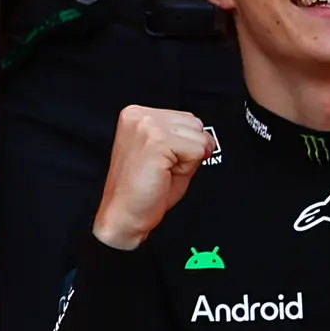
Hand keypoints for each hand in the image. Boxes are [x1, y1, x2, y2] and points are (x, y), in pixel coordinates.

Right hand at [90, 104, 213, 250]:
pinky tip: (165, 174)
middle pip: (195, 124)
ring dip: (188, 159)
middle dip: (189, 149)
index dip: (185, 144)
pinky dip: (188, 168)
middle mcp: (139, 116)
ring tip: (163, 171)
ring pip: (199, 136)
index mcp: (136, 115)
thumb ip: (181, 136)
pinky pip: (197, 150)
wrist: (123, 216)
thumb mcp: (164, 153)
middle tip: (164, 168)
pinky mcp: (156, 141)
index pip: (186, 118)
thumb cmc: (142, 191)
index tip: (162, 160)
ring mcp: (147, 126)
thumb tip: (206, 135)